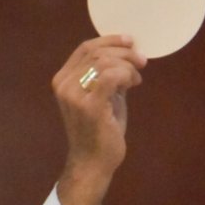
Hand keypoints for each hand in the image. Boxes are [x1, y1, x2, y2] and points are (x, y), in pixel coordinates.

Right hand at [52, 35, 146, 204]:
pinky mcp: (90, 106)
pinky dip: (126, 75)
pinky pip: (112, 77)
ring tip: (137, 78)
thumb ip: (108, 77)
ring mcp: (74, 95)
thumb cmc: (99, 133)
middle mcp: (64, 84)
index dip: (110, 40)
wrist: (93, 164)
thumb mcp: (103, 97)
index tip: (130, 42)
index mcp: (63, 79)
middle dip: (123, 51)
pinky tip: (134, 83)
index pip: (85, 48)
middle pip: (96, 52)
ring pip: (105, 62)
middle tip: (141, 60)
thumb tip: (126, 57)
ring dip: (127, 65)